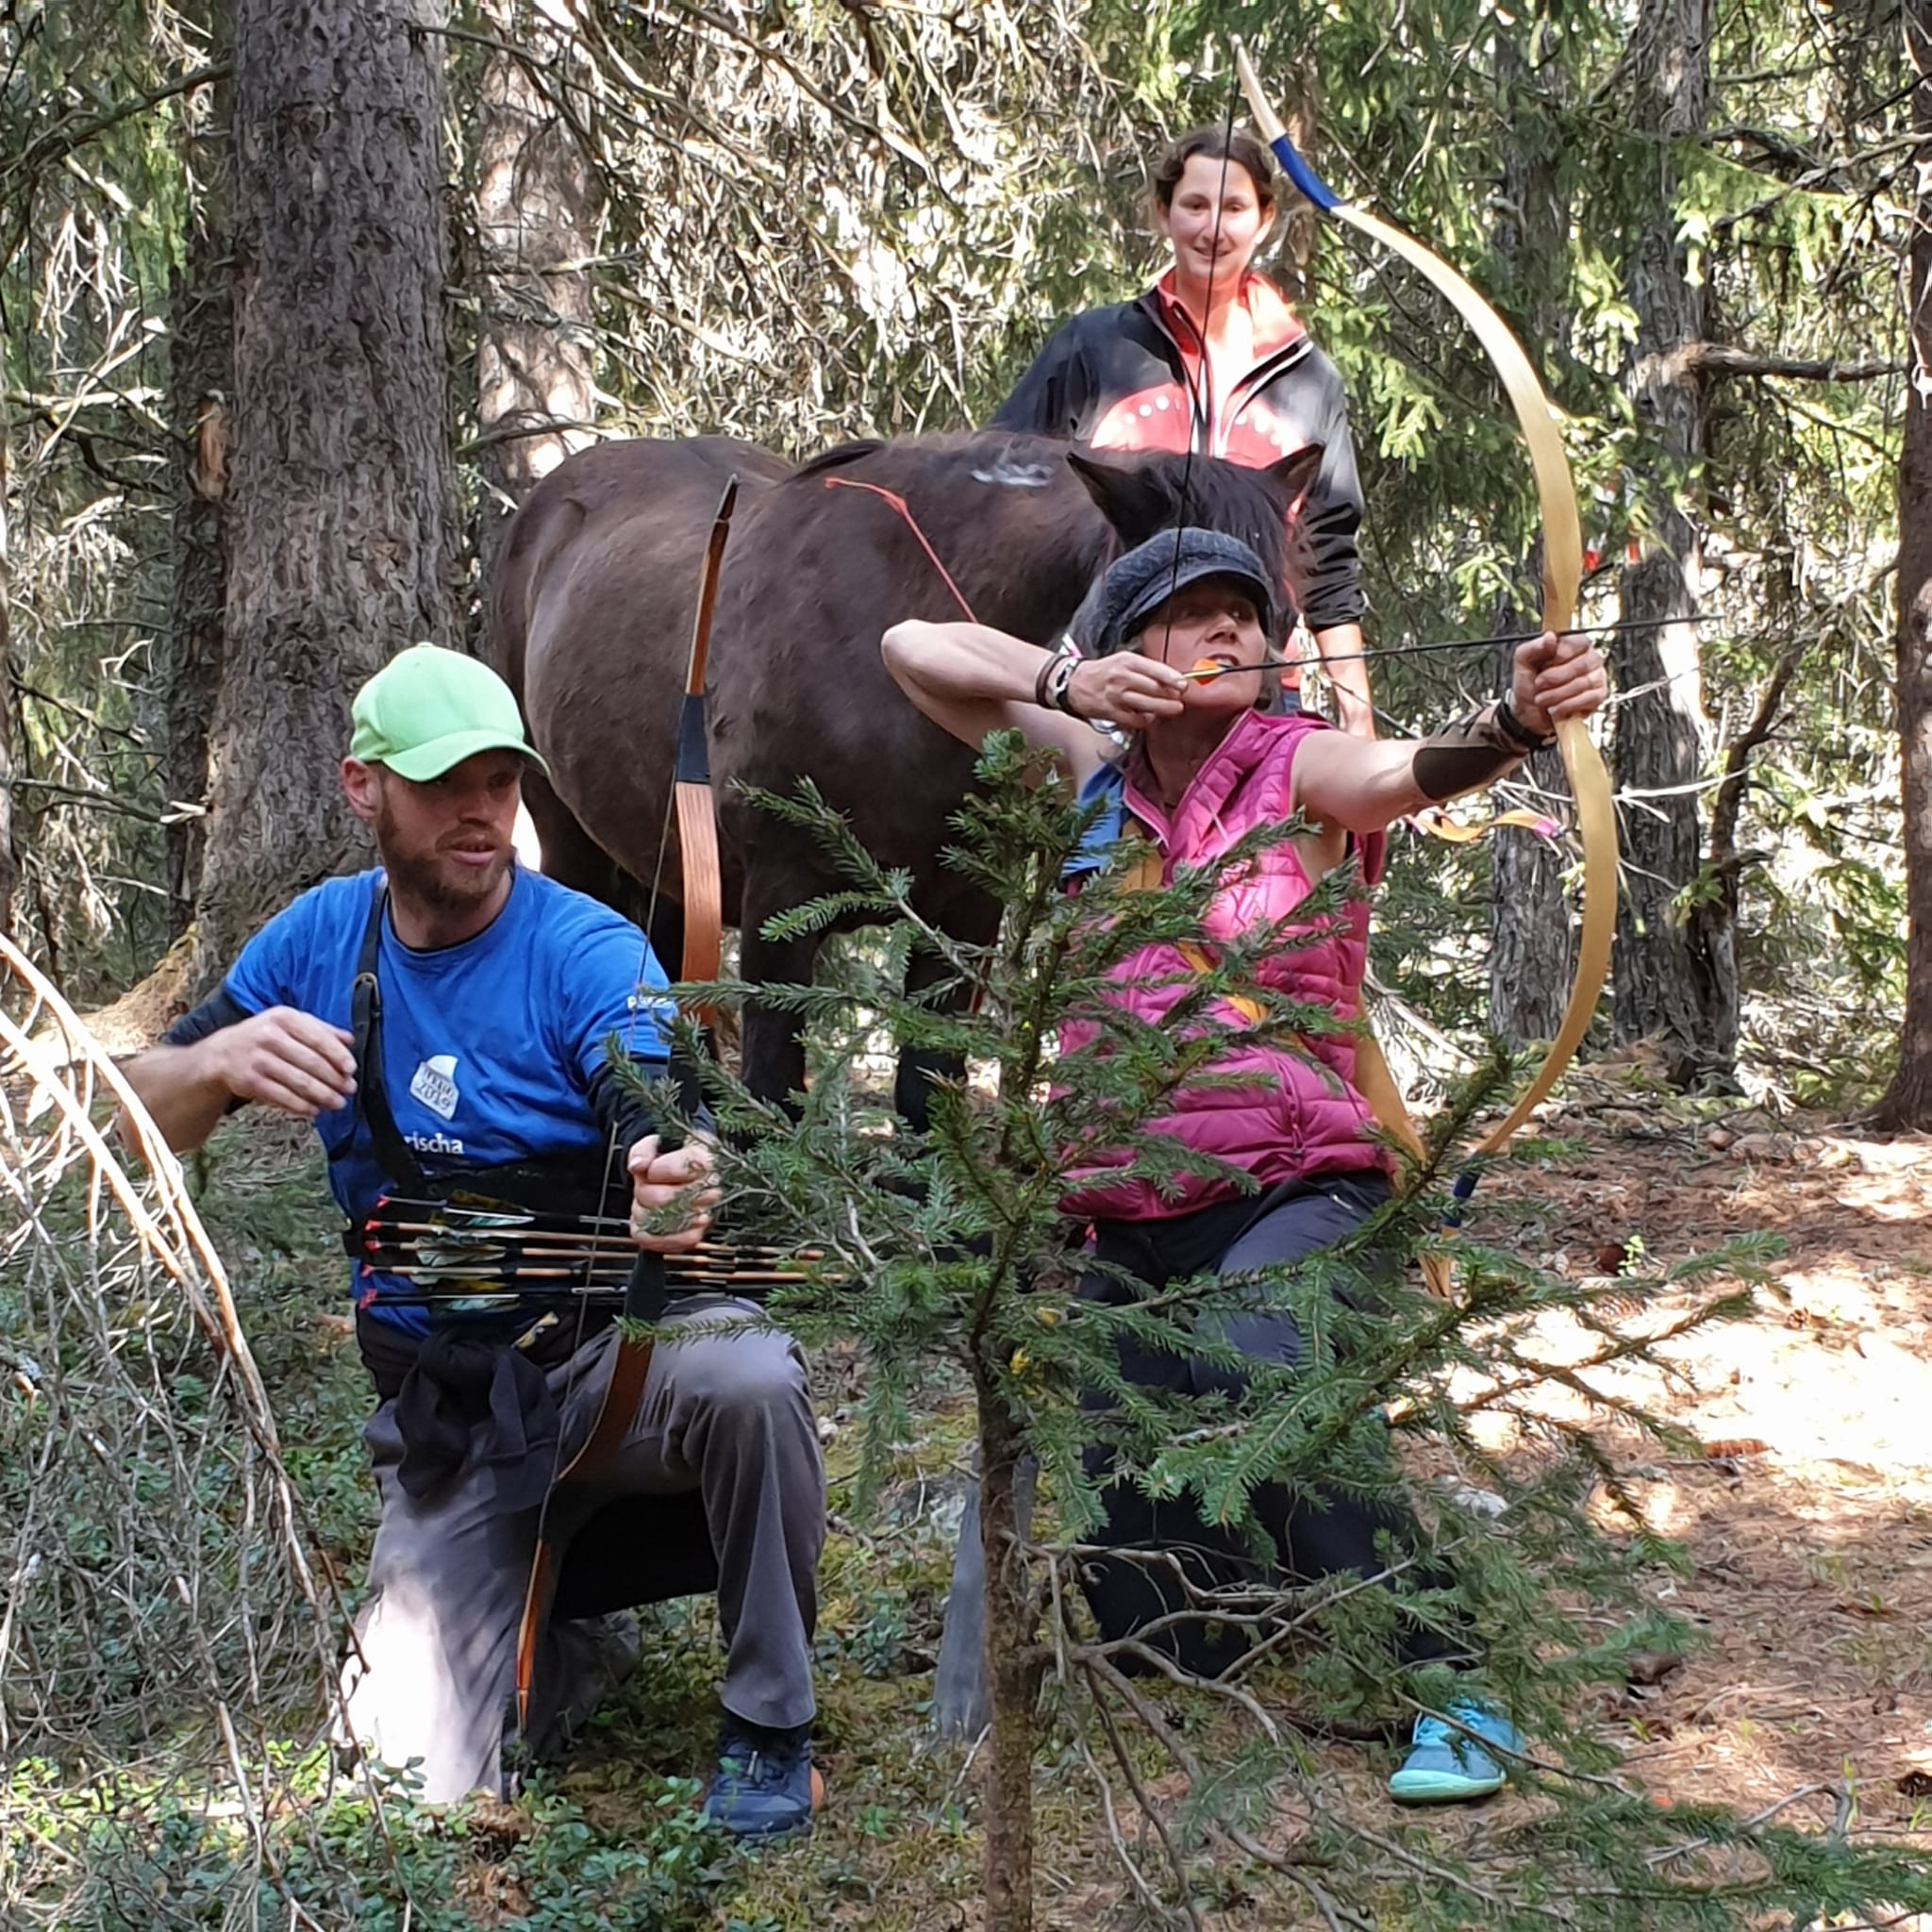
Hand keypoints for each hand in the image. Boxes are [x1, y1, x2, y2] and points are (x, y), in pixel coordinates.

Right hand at [213, 1006, 356, 1118]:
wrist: (222, 1053)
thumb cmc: (263, 1037)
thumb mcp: (289, 1024)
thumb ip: (321, 1029)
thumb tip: (349, 1039)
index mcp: (283, 1018)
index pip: (318, 1037)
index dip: (338, 1055)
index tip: (351, 1069)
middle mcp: (269, 1036)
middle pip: (311, 1062)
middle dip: (334, 1079)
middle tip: (348, 1089)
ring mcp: (257, 1059)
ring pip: (298, 1081)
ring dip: (323, 1095)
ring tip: (337, 1102)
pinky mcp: (249, 1081)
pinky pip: (282, 1096)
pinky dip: (301, 1105)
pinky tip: (314, 1109)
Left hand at [626, 1133, 720, 1252]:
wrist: (695, 1170)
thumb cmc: (677, 1155)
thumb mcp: (659, 1142)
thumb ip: (644, 1149)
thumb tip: (637, 1166)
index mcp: (707, 1161)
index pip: (668, 1170)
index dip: (653, 1170)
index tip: (655, 1167)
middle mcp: (712, 1190)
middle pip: (659, 1198)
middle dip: (644, 1190)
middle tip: (649, 1184)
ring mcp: (706, 1216)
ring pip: (657, 1222)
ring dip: (643, 1211)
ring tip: (651, 1201)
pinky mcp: (696, 1236)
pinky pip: (665, 1243)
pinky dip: (648, 1235)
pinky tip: (649, 1222)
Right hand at [1064, 654, 1186, 729]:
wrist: (1075, 683)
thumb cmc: (1104, 671)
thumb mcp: (1124, 660)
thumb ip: (1147, 669)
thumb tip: (1172, 680)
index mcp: (1127, 661)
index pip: (1155, 670)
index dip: (1172, 679)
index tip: (1184, 685)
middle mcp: (1122, 678)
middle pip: (1154, 689)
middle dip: (1172, 697)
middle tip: (1180, 700)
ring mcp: (1117, 696)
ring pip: (1148, 705)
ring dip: (1164, 709)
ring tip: (1173, 709)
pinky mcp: (1112, 712)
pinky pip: (1135, 719)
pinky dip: (1146, 720)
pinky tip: (1150, 716)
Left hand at [1510, 631, 1607, 737]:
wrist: (1528, 712)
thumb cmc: (1529, 682)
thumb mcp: (1523, 661)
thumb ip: (1534, 647)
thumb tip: (1550, 637)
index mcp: (1574, 645)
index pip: (1579, 642)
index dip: (1561, 654)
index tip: (1543, 665)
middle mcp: (1590, 658)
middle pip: (1583, 663)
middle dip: (1556, 677)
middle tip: (1538, 684)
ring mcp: (1597, 676)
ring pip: (1584, 683)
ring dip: (1558, 694)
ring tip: (1542, 699)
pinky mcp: (1598, 695)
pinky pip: (1590, 698)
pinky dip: (1568, 705)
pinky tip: (1555, 708)